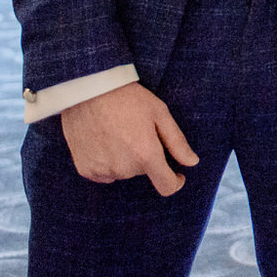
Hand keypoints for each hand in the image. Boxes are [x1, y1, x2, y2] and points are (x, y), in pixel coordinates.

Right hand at [60, 83, 198, 196]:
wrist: (88, 91)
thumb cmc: (128, 99)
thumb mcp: (159, 113)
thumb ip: (177, 142)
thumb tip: (192, 162)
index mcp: (145, 155)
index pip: (166, 186)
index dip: (174, 182)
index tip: (177, 174)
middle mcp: (124, 168)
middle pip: (143, 172)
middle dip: (146, 156)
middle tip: (137, 131)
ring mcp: (102, 171)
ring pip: (123, 172)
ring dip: (126, 159)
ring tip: (118, 133)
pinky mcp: (84, 169)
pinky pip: (103, 173)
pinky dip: (107, 162)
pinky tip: (103, 141)